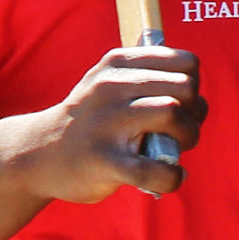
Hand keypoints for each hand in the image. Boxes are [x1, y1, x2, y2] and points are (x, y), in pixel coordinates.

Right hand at [27, 45, 204, 203]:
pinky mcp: (105, 160)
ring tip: (174, 150)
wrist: (41, 154)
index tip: (182, 104)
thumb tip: (197, 97)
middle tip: (182, 131)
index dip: (193, 86)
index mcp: (117, 64)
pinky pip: (156, 169)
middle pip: (185, 88)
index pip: (185, 62)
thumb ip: (146, 78)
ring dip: (188, 138)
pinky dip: (173, 176)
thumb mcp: (107, 82)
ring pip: (173, 114)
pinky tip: (170, 176)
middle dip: (194, 114)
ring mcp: (107, 122)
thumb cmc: (90, 120)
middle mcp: (111, 86)